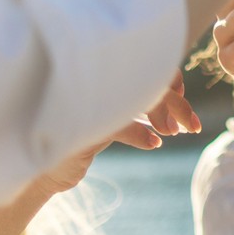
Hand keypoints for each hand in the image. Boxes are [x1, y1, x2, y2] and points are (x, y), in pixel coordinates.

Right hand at [32, 75, 195, 194]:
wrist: (40, 168)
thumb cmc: (79, 141)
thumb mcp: (110, 123)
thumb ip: (136, 110)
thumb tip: (176, 112)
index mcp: (102, 78)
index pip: (146, 65)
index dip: (169, 80)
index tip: (183, 100)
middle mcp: (94, 84)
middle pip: (145, 82)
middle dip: (174, 104)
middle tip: (193, 126)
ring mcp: (85, 103)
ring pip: (135, 100)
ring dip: (161, 117)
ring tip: (176, 133)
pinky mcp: (80, 128)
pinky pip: (118, 127)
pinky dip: (140, 135)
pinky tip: (155, 143)